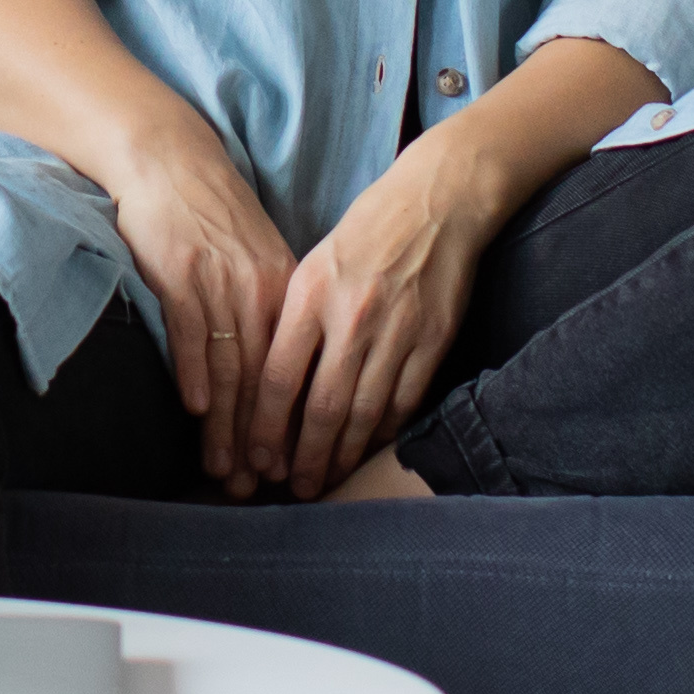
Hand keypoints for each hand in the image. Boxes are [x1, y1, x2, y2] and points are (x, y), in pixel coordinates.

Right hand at [85, 113, 308, 494]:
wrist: (169, 159)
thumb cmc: (210, 214)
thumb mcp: (255, 259)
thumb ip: (269, 311)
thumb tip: (279, 371)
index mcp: (286, 289)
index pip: (292, 372)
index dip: (289, 425)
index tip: (285, 469)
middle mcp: (259, 289)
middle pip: (263, 379)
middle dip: (259, 440)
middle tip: (255, 487)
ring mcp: (218, 282)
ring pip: (227, 366)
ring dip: (224, 424)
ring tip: (222, 468)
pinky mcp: (179, 272)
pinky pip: (190, 331)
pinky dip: (192, 372)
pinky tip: (194, 410)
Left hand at [245, 133, 506, 498]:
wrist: (435, 205)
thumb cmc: (365, 233)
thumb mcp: (312, 265)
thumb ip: (293, 320)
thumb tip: (270, 381)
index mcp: (310, 296)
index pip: (278, 378)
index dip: (266, 427)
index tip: (259, 457)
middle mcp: (350, 319)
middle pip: (322, 407)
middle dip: (305, 456)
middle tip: (294, 488)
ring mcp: (395, 333)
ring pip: (364, 413)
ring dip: (343, 455)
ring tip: (327, 481)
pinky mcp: (432, 343)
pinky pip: (403, 402)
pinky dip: (384, 433)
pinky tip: (369, 450)